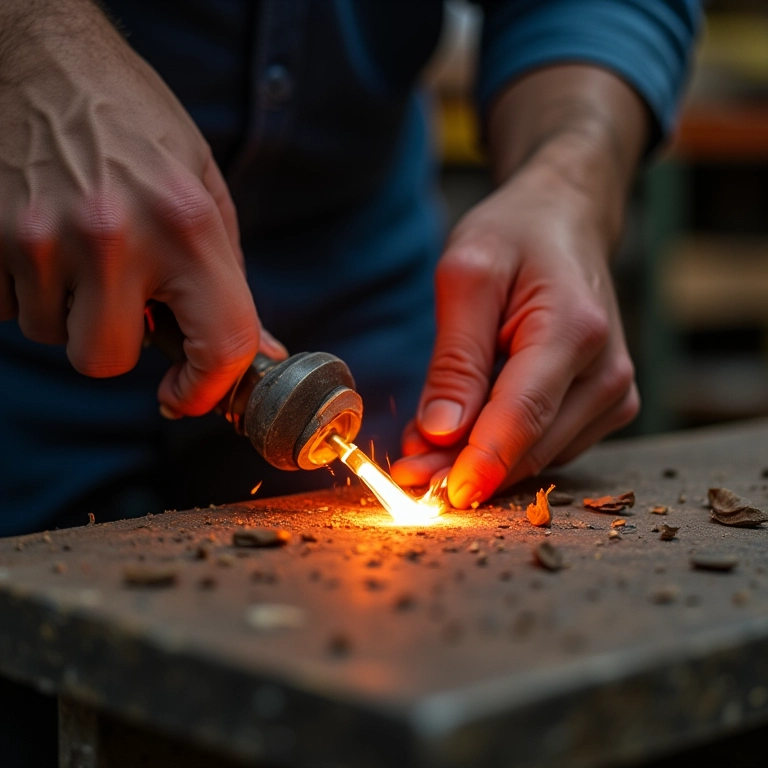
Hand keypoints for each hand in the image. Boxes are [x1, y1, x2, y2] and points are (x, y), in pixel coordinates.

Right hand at [0, 0, 280, 414]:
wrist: (41, 55)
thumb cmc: (135, 121)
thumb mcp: (202, 187)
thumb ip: (229, 278)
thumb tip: (258, 354)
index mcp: (186, 223)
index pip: (219, 344)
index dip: (208, 388)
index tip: (188, 395)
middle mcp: (113, 234)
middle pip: (104, 360)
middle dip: (113, 340)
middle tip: (118, 296)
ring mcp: (39, 235)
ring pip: (51, 334)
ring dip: (68, 308)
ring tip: (77, 244)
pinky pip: (7, 307)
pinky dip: (27, 287)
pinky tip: (42, 234)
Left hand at [391, 143, 638, 507]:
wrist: (567, 223)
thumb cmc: (516, 237)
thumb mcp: (467, 276)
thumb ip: (456, 358)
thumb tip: (442, 431)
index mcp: (575, 330)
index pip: (523, 415)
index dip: (478, 462)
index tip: (437, 497)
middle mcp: (607, 372)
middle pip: (530, 446)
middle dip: (464, 468)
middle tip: (405, 472)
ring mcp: (613, 393)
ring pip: (537, 455)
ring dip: (478, 460)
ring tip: (423, 444)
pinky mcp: (604, 406)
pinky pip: (547, 445)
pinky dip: (501, 447)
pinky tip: (463, 432)